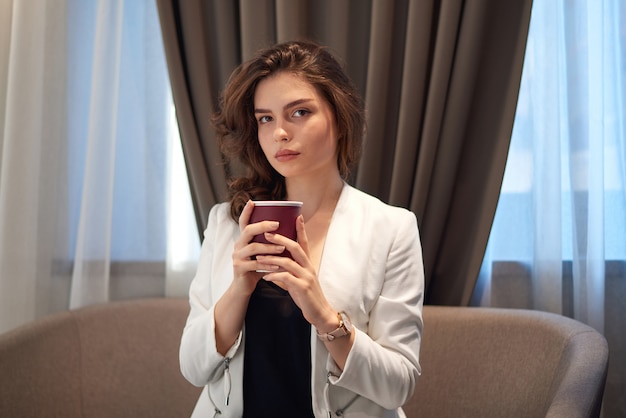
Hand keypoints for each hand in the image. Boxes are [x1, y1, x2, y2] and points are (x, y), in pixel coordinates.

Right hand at [231, 200, 286, 293]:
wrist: (243, 286)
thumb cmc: (255, 267)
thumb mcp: (260, 252)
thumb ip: (267, 242)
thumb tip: (286, 229)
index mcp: (243, 239)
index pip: (243, 222)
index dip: (246, 211)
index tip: (253, 201)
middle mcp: (238, 245)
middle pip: (248, 231)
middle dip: (263, 226)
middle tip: (277, 224)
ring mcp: (237, 257)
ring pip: (253, 248)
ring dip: (269, 247)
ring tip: (283, 247)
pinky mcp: (239, 268)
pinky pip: (255, 265)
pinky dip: (268, 265)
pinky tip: (278, 266)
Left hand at [256, 215, 337, 330]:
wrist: (320, 313)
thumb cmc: (307, 295)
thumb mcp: (299, 279)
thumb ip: (290, 269)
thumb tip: (276, 262)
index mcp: (307, 263)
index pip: (304, 243)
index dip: (301, 230)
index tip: (297, 216)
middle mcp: (308, 267)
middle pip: (295, 247)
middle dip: (280, 239)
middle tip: (266, 233)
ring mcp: (306, 277)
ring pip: (288, 262)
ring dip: (272, 258)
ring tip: (259, 257)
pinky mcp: (302, 288)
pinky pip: (286, 278)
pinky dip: (274, 276)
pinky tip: (265, 277)